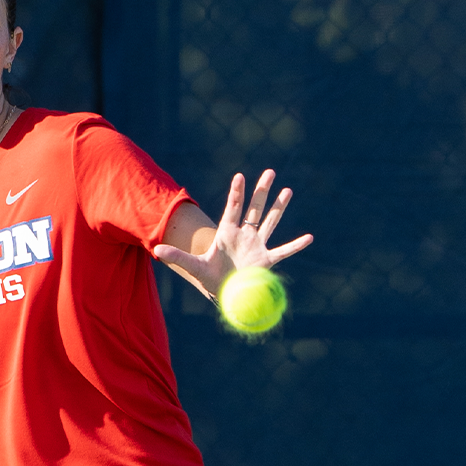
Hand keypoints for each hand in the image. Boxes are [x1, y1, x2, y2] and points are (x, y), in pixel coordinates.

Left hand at [152, 169, 312, 289]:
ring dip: (279, 207)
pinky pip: (283, 251)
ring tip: (288, 190)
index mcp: (227, 232)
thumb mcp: (193, 266)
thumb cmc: (210, 277)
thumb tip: (156, 249)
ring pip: (270, 222)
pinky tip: (309, 238)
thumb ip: (177, 255)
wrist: (224, 293)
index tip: (240, 176)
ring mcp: (257, 246)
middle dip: (262, 191)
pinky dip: (296, 246)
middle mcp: (244, 235)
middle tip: (270, 172)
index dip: (237, 193)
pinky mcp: (266, 261)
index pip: (233, 208)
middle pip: (255, 208)